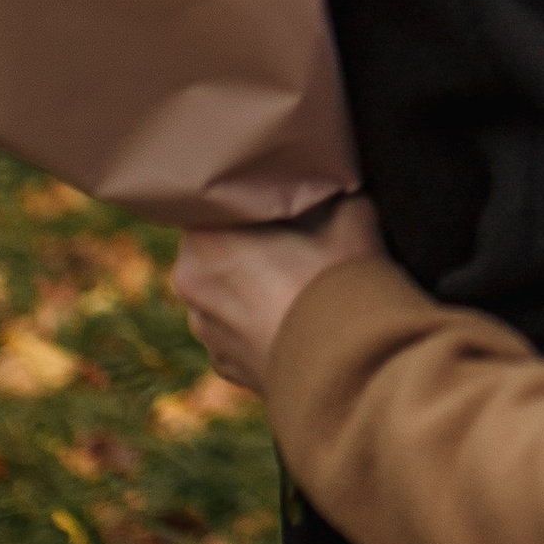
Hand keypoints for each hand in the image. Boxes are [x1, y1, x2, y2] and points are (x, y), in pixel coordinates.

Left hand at [171, 192, 389, 394]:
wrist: (353, 370)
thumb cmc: (344, 281)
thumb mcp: (348, 209)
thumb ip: (326, 186)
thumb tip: (326, 173)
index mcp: (206, 237)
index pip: (211, 198)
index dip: (244, 192)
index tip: (273, 190)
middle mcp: (190, 282)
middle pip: (215, 243)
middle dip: (247, 238)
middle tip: (292, 233)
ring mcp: (203, 330)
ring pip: (223, 289)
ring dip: (250, 283)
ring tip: (298, 284)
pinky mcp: (223, 366)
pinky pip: (235, 330)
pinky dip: (258, 323)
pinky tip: (295, 320)